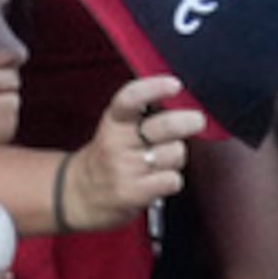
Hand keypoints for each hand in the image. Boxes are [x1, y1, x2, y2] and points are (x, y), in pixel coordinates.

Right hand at [67, 74, 203, 228]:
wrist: (80, 193)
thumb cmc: (110, 156)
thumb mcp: (117, 128)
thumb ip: (145, 115)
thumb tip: (184, 104)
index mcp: (114, 120)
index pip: (130, 98)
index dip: (154, 88)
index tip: (174, 85)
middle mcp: (116, 142)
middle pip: (164, 126)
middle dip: (188, 121)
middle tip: (197, 120)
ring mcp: (123, 168)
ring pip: (174, 153)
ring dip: (176, 157)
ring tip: (161, 162)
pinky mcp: (131, 192)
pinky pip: (172, 180)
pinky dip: (172, 180)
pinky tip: (158, 181)